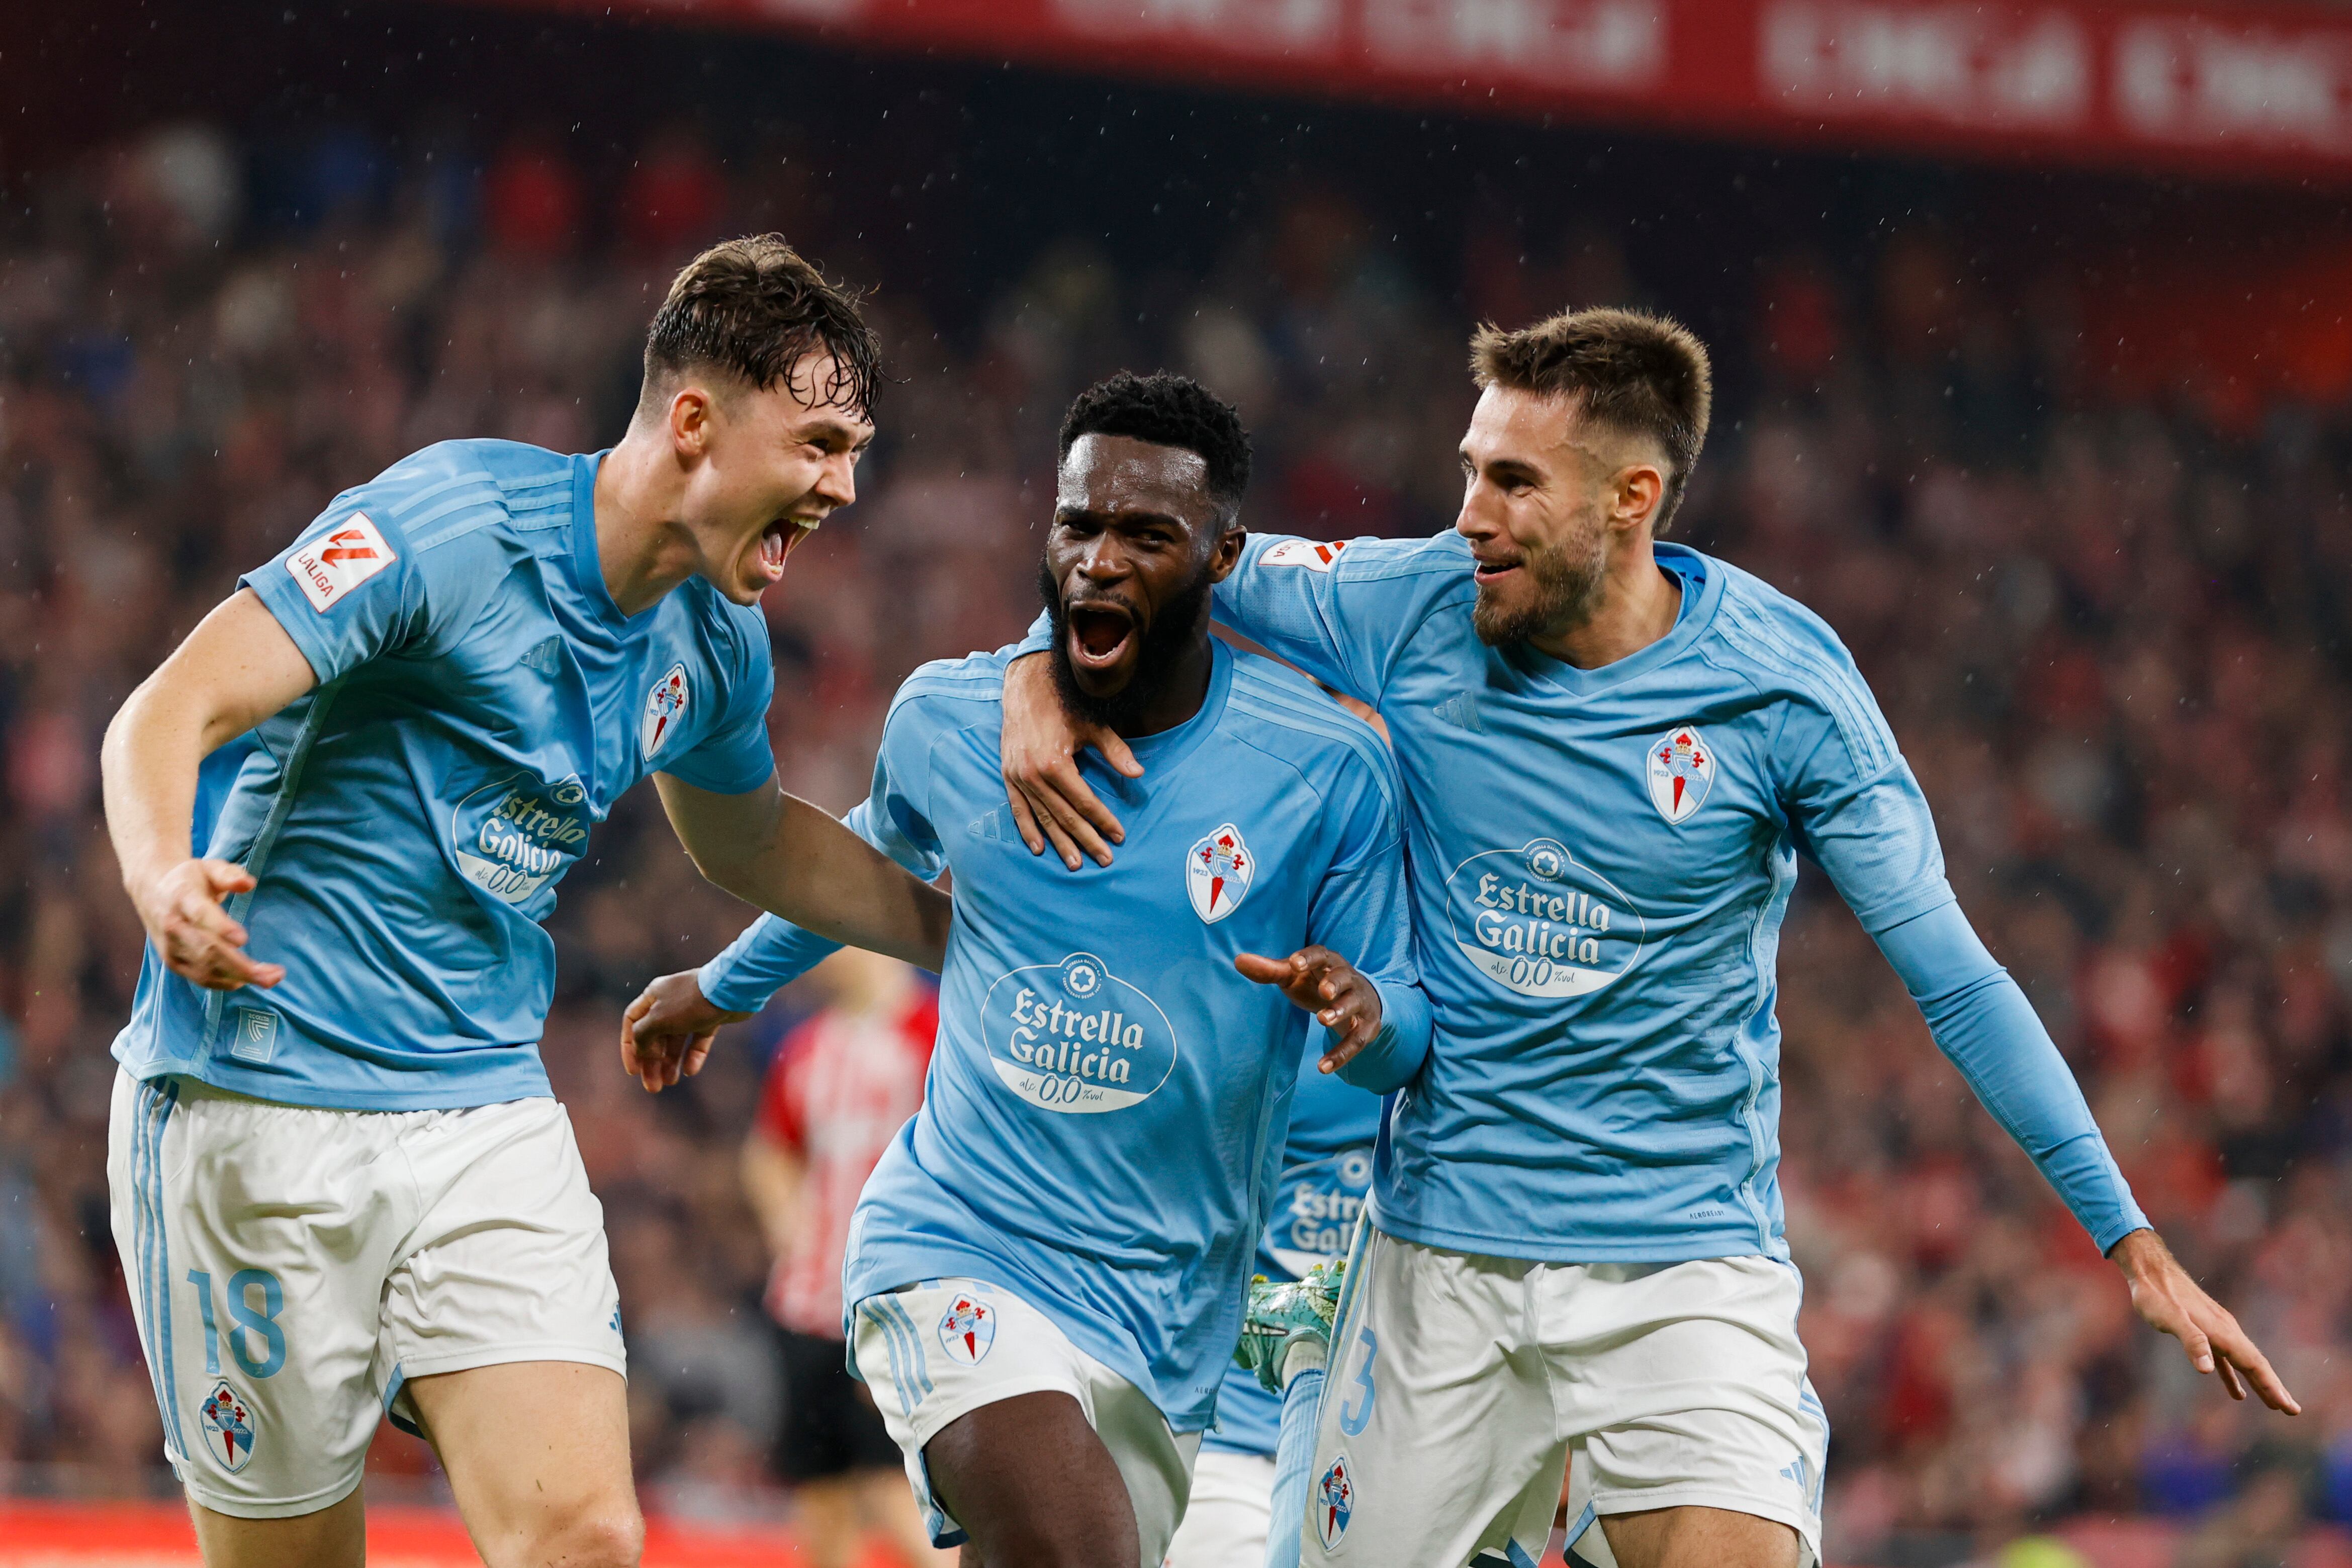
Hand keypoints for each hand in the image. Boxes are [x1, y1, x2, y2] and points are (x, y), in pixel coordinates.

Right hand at [132, 858, 283, 990]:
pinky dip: (223, 983)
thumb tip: (248, 884)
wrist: (152, 891)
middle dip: (242, 965)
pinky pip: (199, 978)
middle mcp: (173, 925)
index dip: (220, 928)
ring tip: (271, 978)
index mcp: (182, 897)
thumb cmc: (190, 878)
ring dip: (239, 977)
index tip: (243, 939)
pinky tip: (246, 980)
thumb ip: (229, 874)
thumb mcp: (209, 867)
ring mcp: (171, 947)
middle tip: (275, 974)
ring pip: (205, 969)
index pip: (200, 915)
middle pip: (207, 950)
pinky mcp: (173, 962)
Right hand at [620, 971, 749, 1093]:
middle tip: (653, 1087)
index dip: (630, 1047)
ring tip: (670, 1082)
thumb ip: (642, 1035)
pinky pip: (698, 1040)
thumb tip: (639, 1050)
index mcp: (653, 996)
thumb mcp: (658, 1019)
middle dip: (652, 1062)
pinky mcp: (710, 1017)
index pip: (633, 1023)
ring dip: (671, 1062)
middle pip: (655, 1036)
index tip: (633, 1071)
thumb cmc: (691, 1001)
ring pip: (676, 1040)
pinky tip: (691, 1070)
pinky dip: (693, 1055)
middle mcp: (670, 1002)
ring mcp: (691, 1010)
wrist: (732, 990)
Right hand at [1001, 652, 1138, 870]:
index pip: (1084, 802)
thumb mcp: (1092, 725)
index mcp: (1055, 764)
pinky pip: (1018, 809)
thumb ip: (1115, 752)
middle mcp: (1032, 775)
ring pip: (1042, 818)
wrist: (1024, 686)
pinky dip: (1028, 829)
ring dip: (1059, 842)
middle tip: (1105, 859)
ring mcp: (1017, 777)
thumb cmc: (1063, 704)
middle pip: (1064, 816)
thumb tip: (1138, 774)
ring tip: (1076, 863)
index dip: (1103, 820)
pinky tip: (1039, 848)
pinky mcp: (1008, 776)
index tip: (1119, 836)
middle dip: (1086, 839)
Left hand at [1235, 946, 1383, 1075]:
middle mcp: (1348, 979)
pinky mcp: (1367, 1027)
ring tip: (1322, 1020)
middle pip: (1345, 977)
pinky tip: (1323, 1067)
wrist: (1360, 1000)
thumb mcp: (1294, 977)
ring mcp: (1360, 1002)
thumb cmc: (1317, 983)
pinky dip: (1342, 1054)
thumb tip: (1238, 960)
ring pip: (1355, 1005)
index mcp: (1328, 962)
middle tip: (1324, 991)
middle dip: (1335, 983)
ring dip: (1341, 1012)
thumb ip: (1269, 970)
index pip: (1321, 954)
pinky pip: (1357, 1040)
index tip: (1294, 963)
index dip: (1309, 957)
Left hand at [2111, 1228, 2299, 1412]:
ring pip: (2244, 1363)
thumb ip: (2191, 1341)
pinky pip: (2226, 1360)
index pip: (2254, 1365)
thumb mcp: (2170, 1318)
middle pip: (2256, 1365)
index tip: (2290, 1408)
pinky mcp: (2206, 1331)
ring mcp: (2218, 1331)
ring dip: (2259, 1384)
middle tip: (2293, 1411)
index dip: (2272, 1387)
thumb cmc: (2157, 1295)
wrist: (2151, 1270)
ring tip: (2274, 1404)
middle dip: (2275, 1388)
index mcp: (2223, 1332)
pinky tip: (2238, 1392)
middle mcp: (2226, 1331)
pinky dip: (2234, 1377)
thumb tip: (2206, 1370)